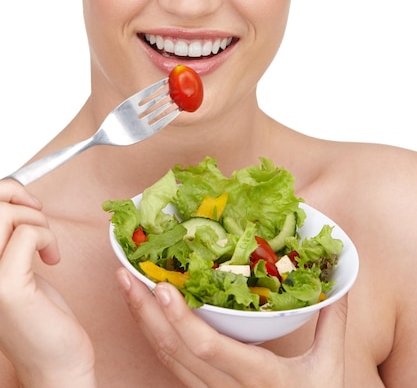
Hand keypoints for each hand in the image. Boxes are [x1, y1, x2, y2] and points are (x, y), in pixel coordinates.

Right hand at [0, 180, 95, 386]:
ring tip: (46, 245)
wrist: (54, 362)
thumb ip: (5, 235)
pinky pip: (28, 234)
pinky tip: (52, 259)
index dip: (6, 193)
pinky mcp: (5, 286)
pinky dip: (47, 237)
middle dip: (19, 200)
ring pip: (5, 214)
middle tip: (38, 217)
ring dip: (36, 221)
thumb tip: (12, 197)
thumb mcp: (15, 264)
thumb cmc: (37, 314)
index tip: (26, 206)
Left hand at [117, 267, 346, 387]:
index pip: (208, 348)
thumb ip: (331, 323)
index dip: (180, 319)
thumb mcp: (329, 369)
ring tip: (127, 286)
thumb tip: (339, 284)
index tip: (161, 288)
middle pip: (174, 349)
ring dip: (142, 321)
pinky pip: (172, 365)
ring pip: (166, 357)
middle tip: (123, 274)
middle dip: (144, 311)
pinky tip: (146, 314)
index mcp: (256, 377)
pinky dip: (155, 336)